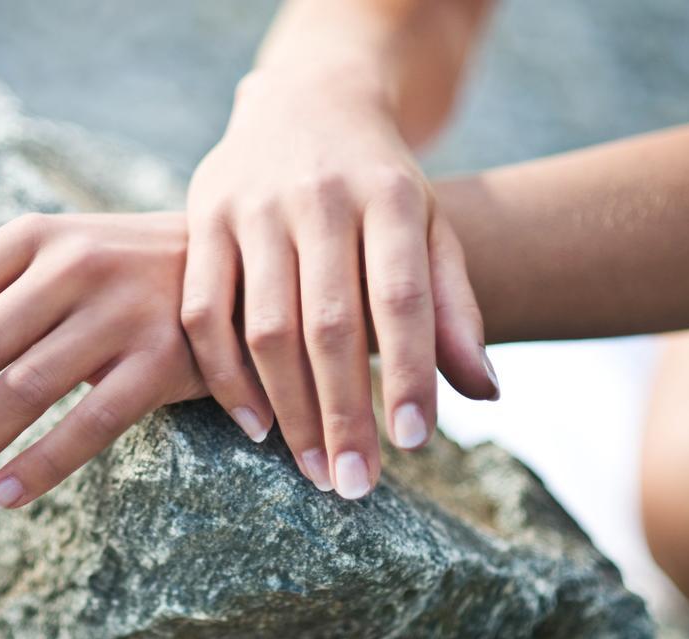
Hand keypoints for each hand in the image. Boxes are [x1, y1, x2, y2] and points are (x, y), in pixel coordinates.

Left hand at [0, 212, 206, 508]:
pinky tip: (3, 497)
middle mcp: (71, 264)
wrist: (241, 267)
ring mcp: (120, 309)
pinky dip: (39, 465)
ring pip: (19, 390)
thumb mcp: (62, 259)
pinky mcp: (164, 357)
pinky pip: (89, 423)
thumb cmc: (131, 275)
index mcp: (31, 236)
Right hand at [181, 67, 498, 499]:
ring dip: (289, 408)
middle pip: (329, 324)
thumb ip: (452, 306)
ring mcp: (252, 208)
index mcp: (388, 196)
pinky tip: (254, 426)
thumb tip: (485, 394)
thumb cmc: (379, 182)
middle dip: (343, 412)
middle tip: (357, 486)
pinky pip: (203, 311)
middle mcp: (318, 198)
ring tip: (315, 470)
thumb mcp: (430, 226)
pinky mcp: (203, 219)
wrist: (305, 101)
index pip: (400, 297)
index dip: (407, 373)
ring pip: (265, 326)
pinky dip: (224, 375)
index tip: (412, 444)